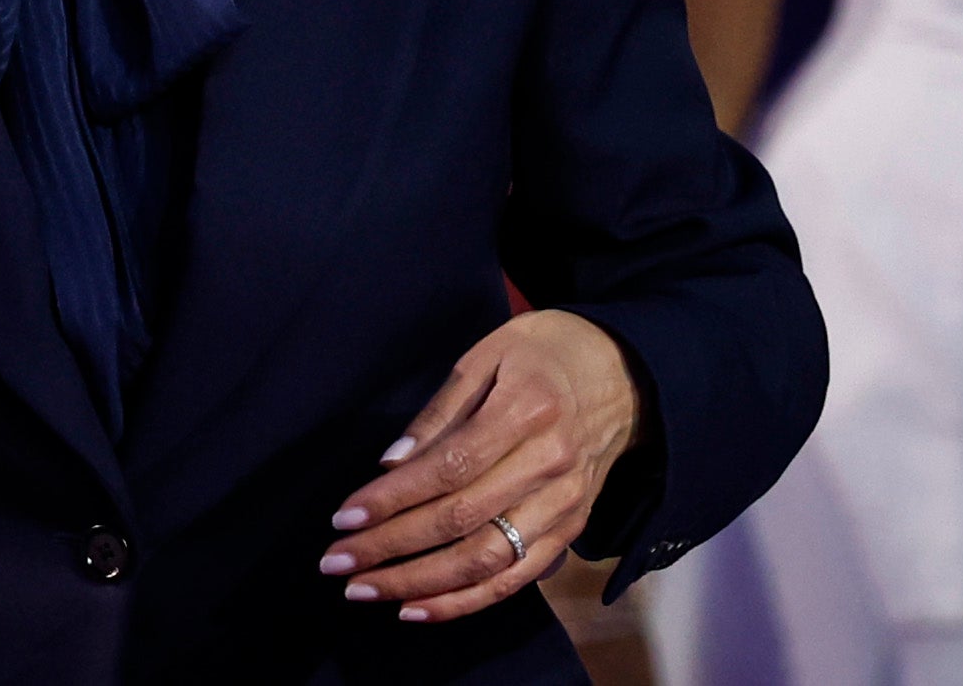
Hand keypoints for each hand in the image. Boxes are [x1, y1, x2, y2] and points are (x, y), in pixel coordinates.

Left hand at [318, 310, 646, 623]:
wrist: (626, 374)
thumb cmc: (542, 355)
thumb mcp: (487, 355)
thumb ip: (439, 411)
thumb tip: (391, 462)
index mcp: (526, 411)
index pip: (449, 468)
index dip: (393, 498)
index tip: (344, 517)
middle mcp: (550, 465)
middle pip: (462, 521)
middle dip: (392, 547)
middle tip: (336, 562)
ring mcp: (565, 504)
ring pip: (487, 561)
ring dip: (420, 583)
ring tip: (364, 589)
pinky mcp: (571, 530)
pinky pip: (516, 578)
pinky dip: (466, 600)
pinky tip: (418, 608)